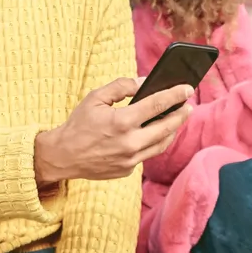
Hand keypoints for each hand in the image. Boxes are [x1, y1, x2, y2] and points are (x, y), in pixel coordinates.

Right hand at [34, 78, 192, 183]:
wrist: (63, 156)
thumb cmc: (78, 124)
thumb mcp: (95, 98)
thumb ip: (121, 87)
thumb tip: (144, 82)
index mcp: (122, 122)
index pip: (157, 105)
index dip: (175, 95)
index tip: (188, 88)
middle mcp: (129, 143)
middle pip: (167, 127)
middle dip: (181, 114)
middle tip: (188, 105)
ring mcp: (130, 160)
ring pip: (162, 144)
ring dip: (172, 130)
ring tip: (177, 119)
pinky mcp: (128, 170)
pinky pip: (147, 154)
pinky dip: (152, 142)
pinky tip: (154, 133)